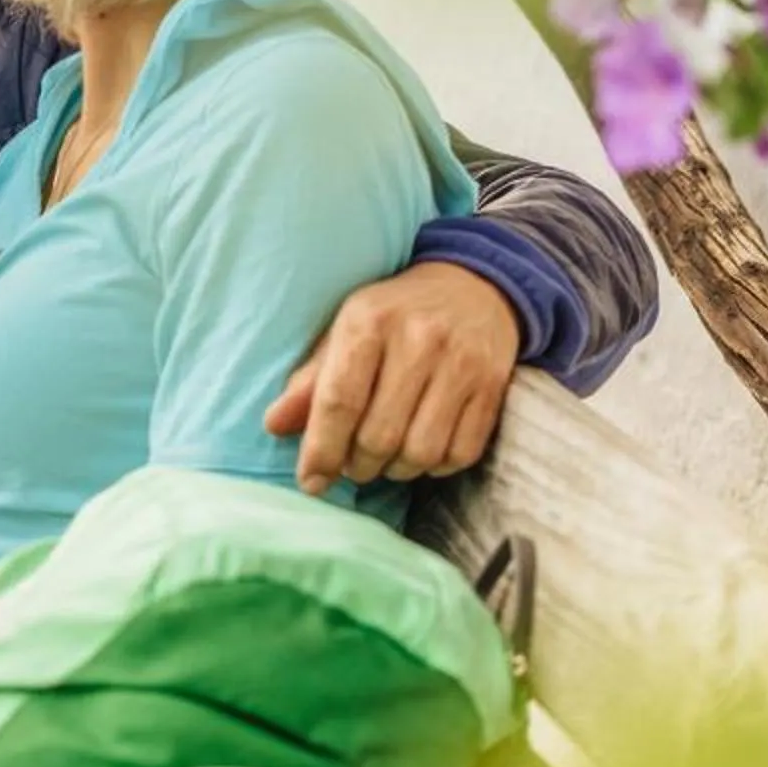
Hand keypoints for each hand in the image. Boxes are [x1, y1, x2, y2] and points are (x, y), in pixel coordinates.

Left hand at [264, 261, 515, 491]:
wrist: (473, 285)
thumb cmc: (394, 314)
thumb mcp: (346, 330)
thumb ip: (311, 380)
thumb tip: (274, 426)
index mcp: (369, 321)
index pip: (339, 401)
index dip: (321, 450)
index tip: (311, 481)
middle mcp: (418, 339)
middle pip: (379, 435)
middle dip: (358, 465)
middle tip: (351, 464)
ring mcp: (461, 362)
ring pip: (421, 451)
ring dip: (396, 469)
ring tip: (384, 458)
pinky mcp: (492, 385)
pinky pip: (460, 453)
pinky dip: (435, 467)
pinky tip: (420, 451)